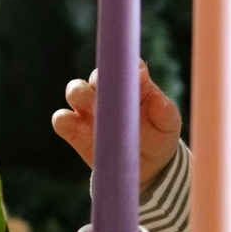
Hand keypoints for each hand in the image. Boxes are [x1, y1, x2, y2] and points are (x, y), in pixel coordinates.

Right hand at [52, 62, 181, 190]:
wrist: (147, 166)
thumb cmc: (160, 136)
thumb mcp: (169, 125)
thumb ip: (164, 110)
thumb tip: (157, 99)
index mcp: (133, 83)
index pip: (126, 65)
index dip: (127, 67)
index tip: (136, 77)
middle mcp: (108, 91)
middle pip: (96, 75)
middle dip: (99, 80)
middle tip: (107, 92)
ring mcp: (89, 109)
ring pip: (74, 91)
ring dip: (79, 95)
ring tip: (93, 109)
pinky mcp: (76, 130)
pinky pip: (62, 120)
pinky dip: (64, 120)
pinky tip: (76, 127)